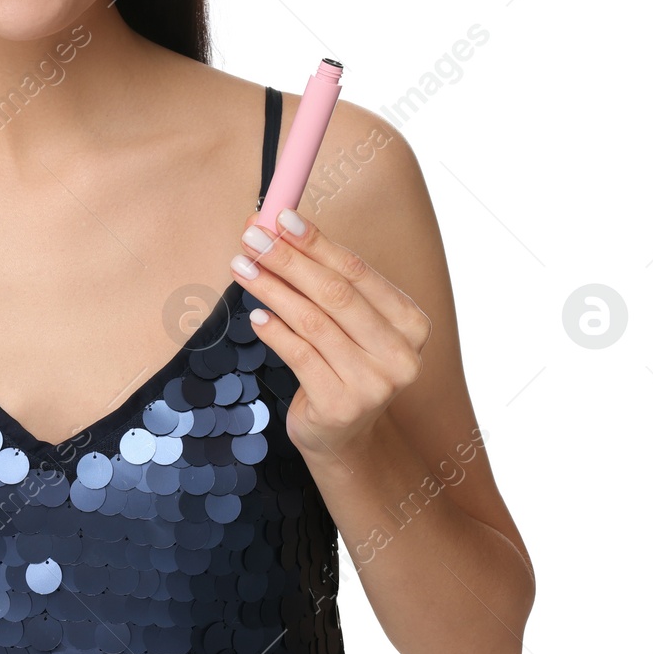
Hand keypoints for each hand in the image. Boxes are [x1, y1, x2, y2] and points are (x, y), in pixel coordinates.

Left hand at [230, 207, 431, 460]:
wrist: (343, 436)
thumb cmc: (343, 364)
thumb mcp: (349, 323)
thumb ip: (325, 280)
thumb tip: (277, 229)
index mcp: (410, 323)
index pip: (358, 271)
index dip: (317, 242)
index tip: (281, 218)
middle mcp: (399, 353)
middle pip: (335, 293)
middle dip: (288, 260)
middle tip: (252, 236)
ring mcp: (373, 383)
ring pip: (312, 321)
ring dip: (271, 288)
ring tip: (242, 266)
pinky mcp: (340, 405)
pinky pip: (298, 355)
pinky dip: (273, 330)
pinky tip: (255, 314)